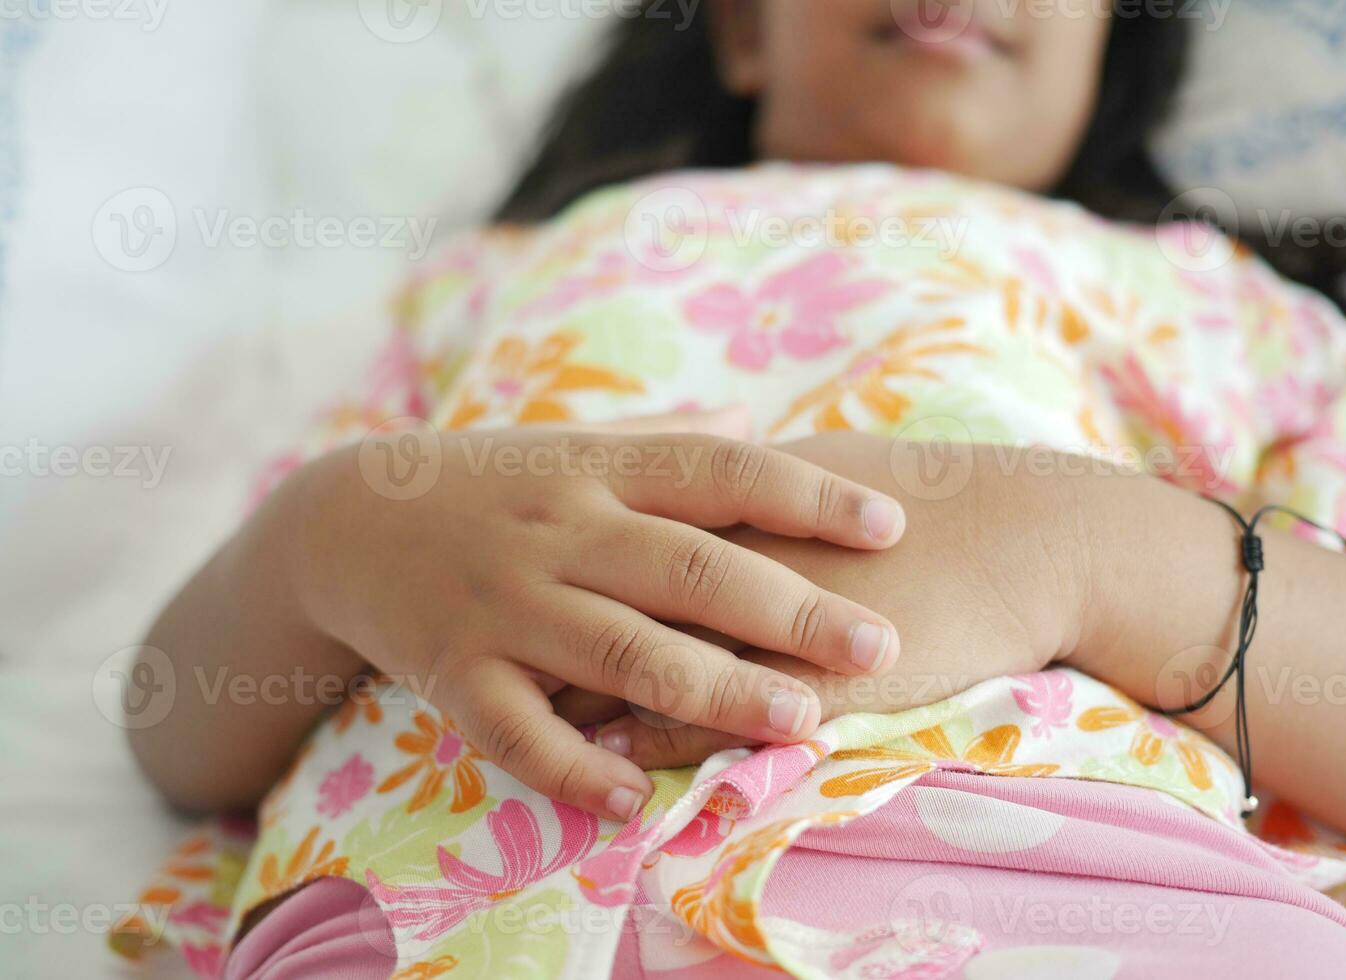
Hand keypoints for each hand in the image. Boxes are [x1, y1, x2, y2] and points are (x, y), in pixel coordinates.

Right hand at [284, 411, 906, 818]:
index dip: (807, 495)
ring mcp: (506, 605)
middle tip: (878, 645)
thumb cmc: (493, 484)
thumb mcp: (574, 447)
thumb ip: (667, 445)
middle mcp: (561, 532)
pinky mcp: (455, 673)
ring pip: (622, 654)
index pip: (720, 473)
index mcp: (600, 469)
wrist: (346, 519)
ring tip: (797, 721)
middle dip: (791, 610)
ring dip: (715, 691)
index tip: (889, 523)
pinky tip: (631, 800)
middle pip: (690, 570)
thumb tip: (757, 427)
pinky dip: (574, 768)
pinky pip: (518, 731)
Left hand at [555, 432, 1092, 768]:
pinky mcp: (800, 682)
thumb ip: (758, 473)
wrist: (1022, 539)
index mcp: (734, 494)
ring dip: (584, 685)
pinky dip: (649, 739)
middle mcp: (733, 551)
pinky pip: (704, 718)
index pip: (622, 517)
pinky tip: (610, 757)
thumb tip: (714, 462)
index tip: (523, 557)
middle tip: (500, 624)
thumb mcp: (828, 466)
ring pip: (646, 656)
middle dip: (552, 609)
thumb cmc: (929, 501)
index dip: (568, 544)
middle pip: (612, 584)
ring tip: (537, 697)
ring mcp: (763, 619)